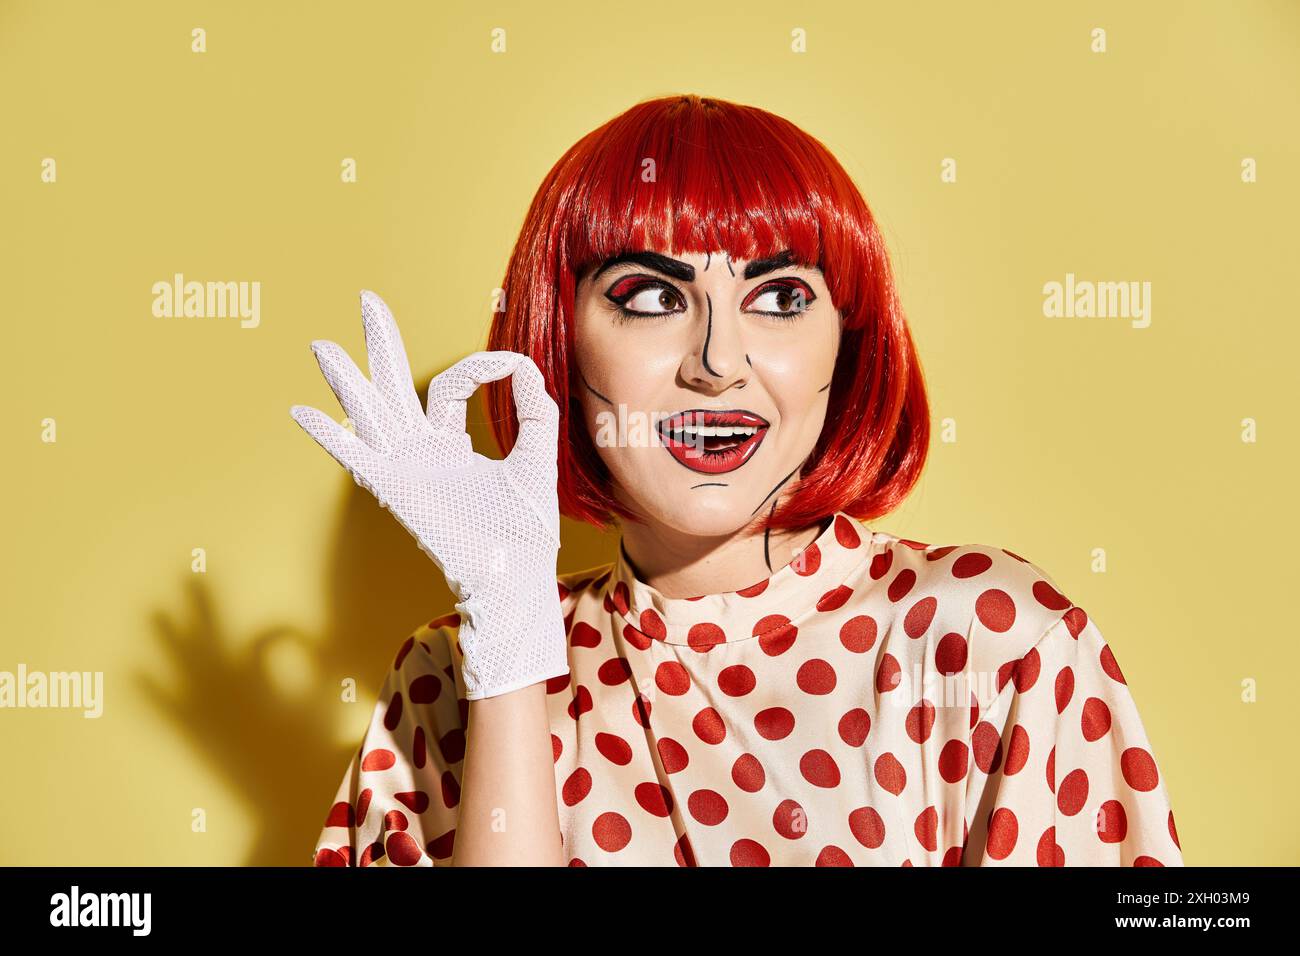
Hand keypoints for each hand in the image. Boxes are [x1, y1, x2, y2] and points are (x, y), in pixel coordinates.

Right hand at [290, 291, 567, 698]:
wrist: (518, 576)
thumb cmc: (526, 531)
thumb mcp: (537, 459)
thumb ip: (534, 412)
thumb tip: (526, 364)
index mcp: (453, 445)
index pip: (450, 386)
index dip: (479, 366)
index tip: (510, 363)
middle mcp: (423, 453)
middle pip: (394, 387)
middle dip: (381, 345)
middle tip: (367, 299)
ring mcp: (407, 470)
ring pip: (370, 415)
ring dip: (347, 381)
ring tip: (322, 345)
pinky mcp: (398, 491)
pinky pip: (358, 459)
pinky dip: (330, 436)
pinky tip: (302, 412)